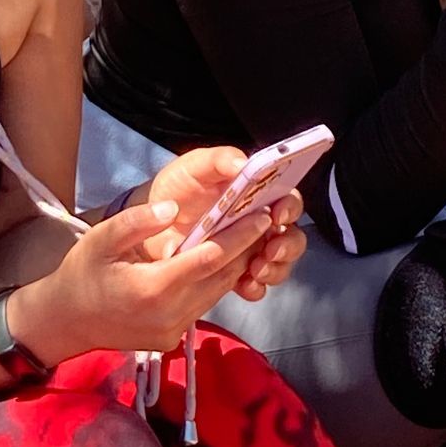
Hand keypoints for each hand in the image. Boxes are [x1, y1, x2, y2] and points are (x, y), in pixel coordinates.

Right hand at [7, 193, 277, 362]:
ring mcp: (174, 330)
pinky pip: (203, 306)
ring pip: (217, 293)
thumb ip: (137, 222)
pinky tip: (224, 262)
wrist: (66, 322)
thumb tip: (172, 207)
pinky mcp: (173, 339)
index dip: (240, 235)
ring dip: (236, 266)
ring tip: (254, 237)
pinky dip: (216, 284)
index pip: (210, 256)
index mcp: (153, 287)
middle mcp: (170, 314)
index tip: (263, 215)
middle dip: (247, 248)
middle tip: (269, 220)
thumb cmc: (82, 274)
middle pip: (222, 276)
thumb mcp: (101, 239)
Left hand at [142, 146, 305, 302]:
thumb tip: (243, 164)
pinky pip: (258, 286)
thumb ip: (220, 159)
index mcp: (259, 195)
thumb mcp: (195, 166)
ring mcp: (251, 251)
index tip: (277, 215)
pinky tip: (243, 284)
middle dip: (288, 246)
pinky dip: (255, 287)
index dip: (290, 208)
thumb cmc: (179, 188)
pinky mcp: (236, 274)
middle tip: (270, 249)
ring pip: (281, 264)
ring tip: (255, 269)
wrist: (152, 221)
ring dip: (275, 269)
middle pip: (293, 236)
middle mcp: (261, 223)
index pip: (288, 199)